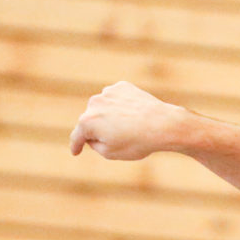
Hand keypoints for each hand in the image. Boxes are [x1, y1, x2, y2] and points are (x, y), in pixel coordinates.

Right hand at [69, 81, 186, 159]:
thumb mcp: (111, 153)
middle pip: (91, 121)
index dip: (76, 146)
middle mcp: (94, 103)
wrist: (163, 124)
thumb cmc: (137, 142)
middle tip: (118, 140)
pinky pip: (117, 99)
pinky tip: (134, 115)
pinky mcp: (122, 87)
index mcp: (87, 122)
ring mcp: (108, 92)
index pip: (77, 136)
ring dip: (110, 117)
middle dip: (99, 130)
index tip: (75, 152)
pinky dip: (122, 106)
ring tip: (130, 127)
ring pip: (104, 108)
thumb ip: (94, 144)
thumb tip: (92, 135)